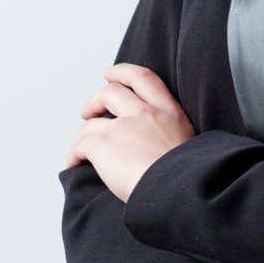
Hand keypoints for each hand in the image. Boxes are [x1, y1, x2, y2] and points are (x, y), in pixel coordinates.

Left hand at [65, 64, 196, 201]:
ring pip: (91, 122)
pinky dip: (74, 156)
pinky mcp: (103, 145)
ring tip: (83, 148)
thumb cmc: (186, 176)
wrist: (179, 189)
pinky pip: (80, 145)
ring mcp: (123, 127)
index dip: (123, 72)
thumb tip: (156, 141)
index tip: (111, 74)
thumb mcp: (190, 143)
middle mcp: (146, 113)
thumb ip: (171, 133)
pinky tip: (75, 164)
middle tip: (89, 112)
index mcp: (170, 111)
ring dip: (84, 134)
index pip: (144, 78)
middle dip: (95, 100)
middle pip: (111, 92)